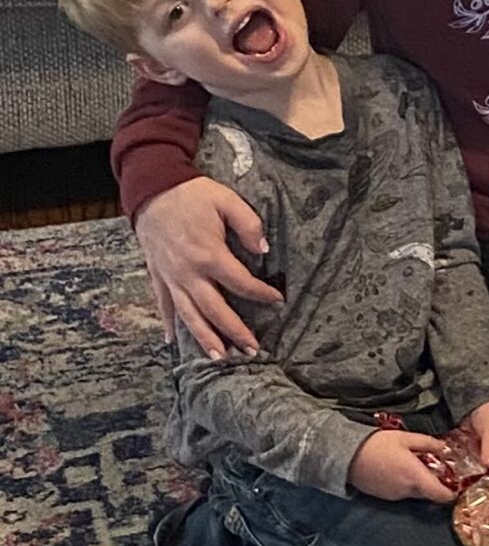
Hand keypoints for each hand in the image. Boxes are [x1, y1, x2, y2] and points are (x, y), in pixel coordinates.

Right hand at [134, 176, 281, 357]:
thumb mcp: (228, 201)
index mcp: (209, 255)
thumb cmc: (193, 195)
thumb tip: (264, 251)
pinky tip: (173, 341)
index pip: (240, 283)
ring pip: (188, 315)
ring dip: (204, 338)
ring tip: (219, 357)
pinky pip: (163, 304)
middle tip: (252, 350)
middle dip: (234, 331)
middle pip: (214, 309)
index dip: (261, 294)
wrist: (153, 189)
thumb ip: (249, 225)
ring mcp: (170, 276)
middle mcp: (188, 272)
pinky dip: (169, 323)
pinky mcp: (157, 275)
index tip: (277, 301)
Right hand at [348, 428, 456, 502]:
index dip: (451, 494)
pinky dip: (407, 484)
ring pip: (415, 493)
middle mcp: (406, 490)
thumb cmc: (378, 444)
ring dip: (420, 483)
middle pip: (428, 493)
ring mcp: (394, 496)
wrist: (347, 455)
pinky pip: (402, 493)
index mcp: (415, 477)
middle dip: (435, 484)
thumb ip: (428, 444)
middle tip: (438, 469)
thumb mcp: (406, 438)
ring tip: (418, 465)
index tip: (457, 487)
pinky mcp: (384, 496)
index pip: (440, 495)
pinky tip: (402, 470)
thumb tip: (444, 448)